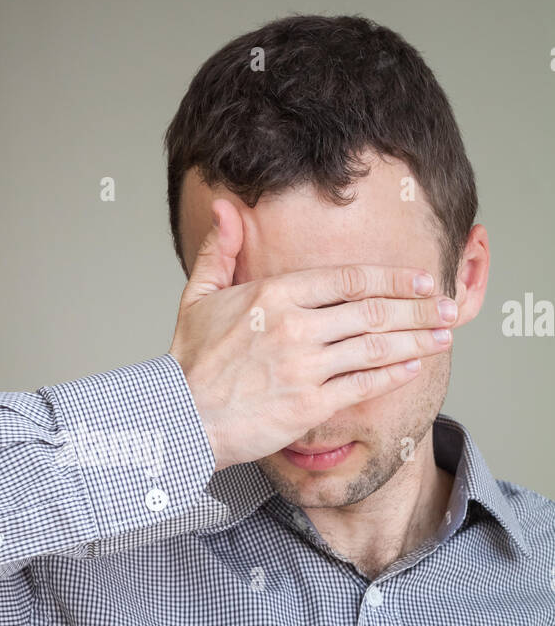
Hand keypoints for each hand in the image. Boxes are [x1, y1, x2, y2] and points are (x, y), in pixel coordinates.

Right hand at [169, 198, 458, 470]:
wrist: (179, 418)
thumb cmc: (189, 361)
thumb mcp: (198, 297)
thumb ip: (219, 251)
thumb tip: (223, 207)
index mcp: (274, 296)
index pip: (350, 278)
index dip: (393, 277)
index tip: (422, 278)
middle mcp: (295, 327)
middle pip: (372, 310)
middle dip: (418, 307)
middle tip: (447, 305)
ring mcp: (305, 367)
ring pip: (375, 347)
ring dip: (416, 339)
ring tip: (443, 334)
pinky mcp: (309, 405)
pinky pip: (363, 385)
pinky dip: (394, 374)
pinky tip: (414, 365)